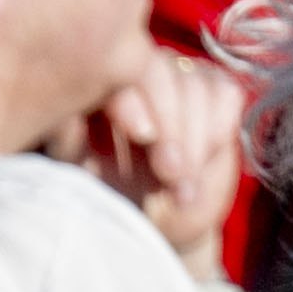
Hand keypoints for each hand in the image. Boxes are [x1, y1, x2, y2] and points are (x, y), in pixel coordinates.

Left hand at [76, 33, 249, 269]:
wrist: (162, 221)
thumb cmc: (113, 196)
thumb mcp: (83, 173)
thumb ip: (71, 138)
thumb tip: (67, 112)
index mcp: (98, 82)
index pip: (117, 71)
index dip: (134, 98)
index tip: (143, 136)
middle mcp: (138, 70)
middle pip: (162, 72)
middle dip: (171, 127)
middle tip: (170, 174)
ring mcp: (180, 75)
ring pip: (196, 86)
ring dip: (195, 142)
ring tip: (184, 189)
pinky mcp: (217, 90)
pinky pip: (225, 94)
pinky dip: (217, 129)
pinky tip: (203, 162)